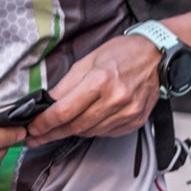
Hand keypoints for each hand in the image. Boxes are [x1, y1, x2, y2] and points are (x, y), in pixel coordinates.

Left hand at [25, 35, 161, 144]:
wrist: (157, 57)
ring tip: (57, 129)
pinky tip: (85, 122)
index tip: (33, 128)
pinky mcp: (135, 121)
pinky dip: (91, 129)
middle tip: (36, 137)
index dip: (44, 123)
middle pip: (75, 126)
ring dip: (70, 132)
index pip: (64, 111)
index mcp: (101, 80)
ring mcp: (128, 112)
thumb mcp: (88, 60)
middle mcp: (116, 99)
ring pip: (89, 132)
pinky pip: (105, 132)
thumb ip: (66, 84)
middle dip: (52, 133)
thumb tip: (47, 103)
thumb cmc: (123, 53)